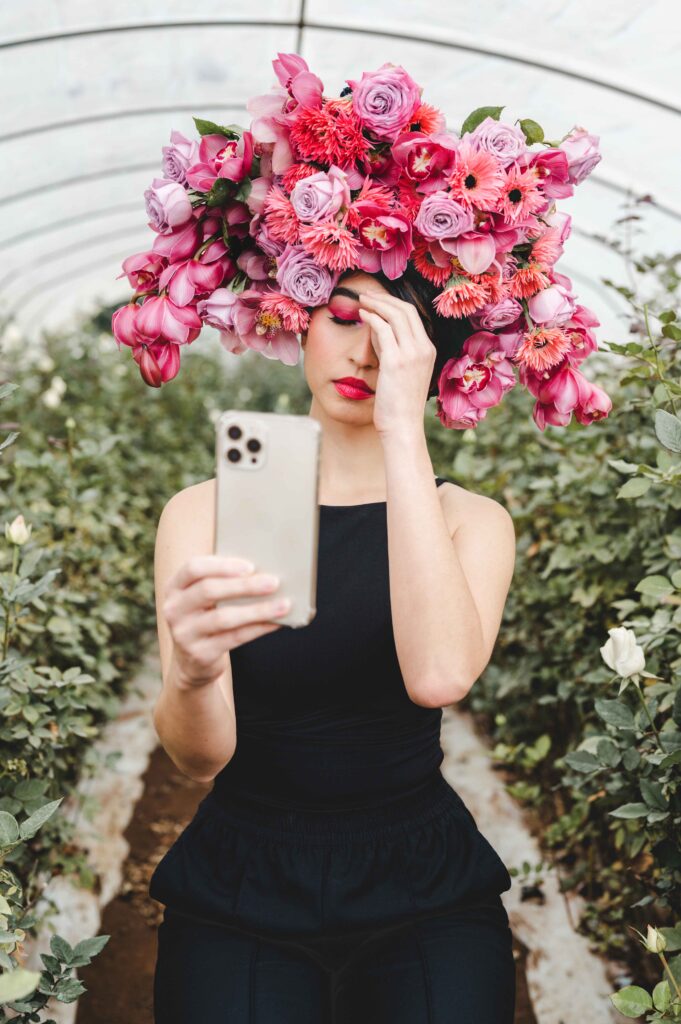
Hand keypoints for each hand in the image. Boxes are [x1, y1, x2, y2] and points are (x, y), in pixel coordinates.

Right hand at [161, 555, 290, 687]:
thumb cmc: (206, 617)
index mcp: (175, 587)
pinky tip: (276, 623)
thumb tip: (265, 571)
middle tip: (273, 582)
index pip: (193, 568)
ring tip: (283, 605)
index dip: (222, 566)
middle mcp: (174, 609)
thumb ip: (223, 582)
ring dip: (257, 610)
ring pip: (224, 617)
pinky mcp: (199, 654)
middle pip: (209, 590)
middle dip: (244, 586)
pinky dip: (258, 628)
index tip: (250, 566)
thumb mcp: (203, 598)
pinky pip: (234, 638)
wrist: (192, 661)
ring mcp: (184, 633)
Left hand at [356, 290, 435, 436]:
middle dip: (385, 298)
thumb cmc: (399, 405)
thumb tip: (377, 331)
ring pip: (396, 315)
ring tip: (361, 300)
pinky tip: (361, 314)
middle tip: (366, 294)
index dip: (394, 303)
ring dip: (376, 304)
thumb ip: (392, 350)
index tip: (377, 299)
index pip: (413, 316)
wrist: (403, 426)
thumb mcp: (401, 372)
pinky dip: (372, 317)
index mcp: (428, 350)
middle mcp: (424, 348)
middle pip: (406, 310)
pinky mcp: (396, 361)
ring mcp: (412, 354)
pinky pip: (384, 329)